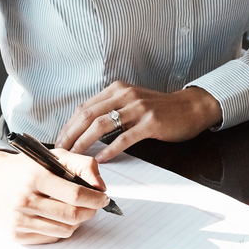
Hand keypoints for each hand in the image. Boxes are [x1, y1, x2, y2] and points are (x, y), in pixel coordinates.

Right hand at [0, 148, 109, 243]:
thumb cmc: (26, 168)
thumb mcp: (53, 156)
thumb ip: (83, 165)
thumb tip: (100, 187)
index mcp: (34, 176)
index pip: (75, 194)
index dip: (95, 198)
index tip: (103, 198)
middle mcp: (23, 199)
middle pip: (71, 216)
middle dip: (90, 211)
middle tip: (93, 205)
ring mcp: (18, 220)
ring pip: (64, 230)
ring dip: (77, 222)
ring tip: (74, 209)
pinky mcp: (15, 235)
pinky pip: (51, 237)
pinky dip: (60, 228)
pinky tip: (55, 216)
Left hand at [55, 82, 223, 161]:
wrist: (189, 108)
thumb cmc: (159, 109)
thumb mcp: (131, 102)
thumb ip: (110, 109)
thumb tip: (83, 125)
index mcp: (116, 89)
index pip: (84, 107)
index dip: (69, 125)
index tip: (59, 141)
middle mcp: (124, 95)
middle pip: (88, 115)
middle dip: (71, 135)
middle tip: (60, 152)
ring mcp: (137, 107)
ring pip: (102, 125)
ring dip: (84, 143)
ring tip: (75, 157)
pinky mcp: (150, 122)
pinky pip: (124, 138)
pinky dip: (110, 150)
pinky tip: (101, 159)